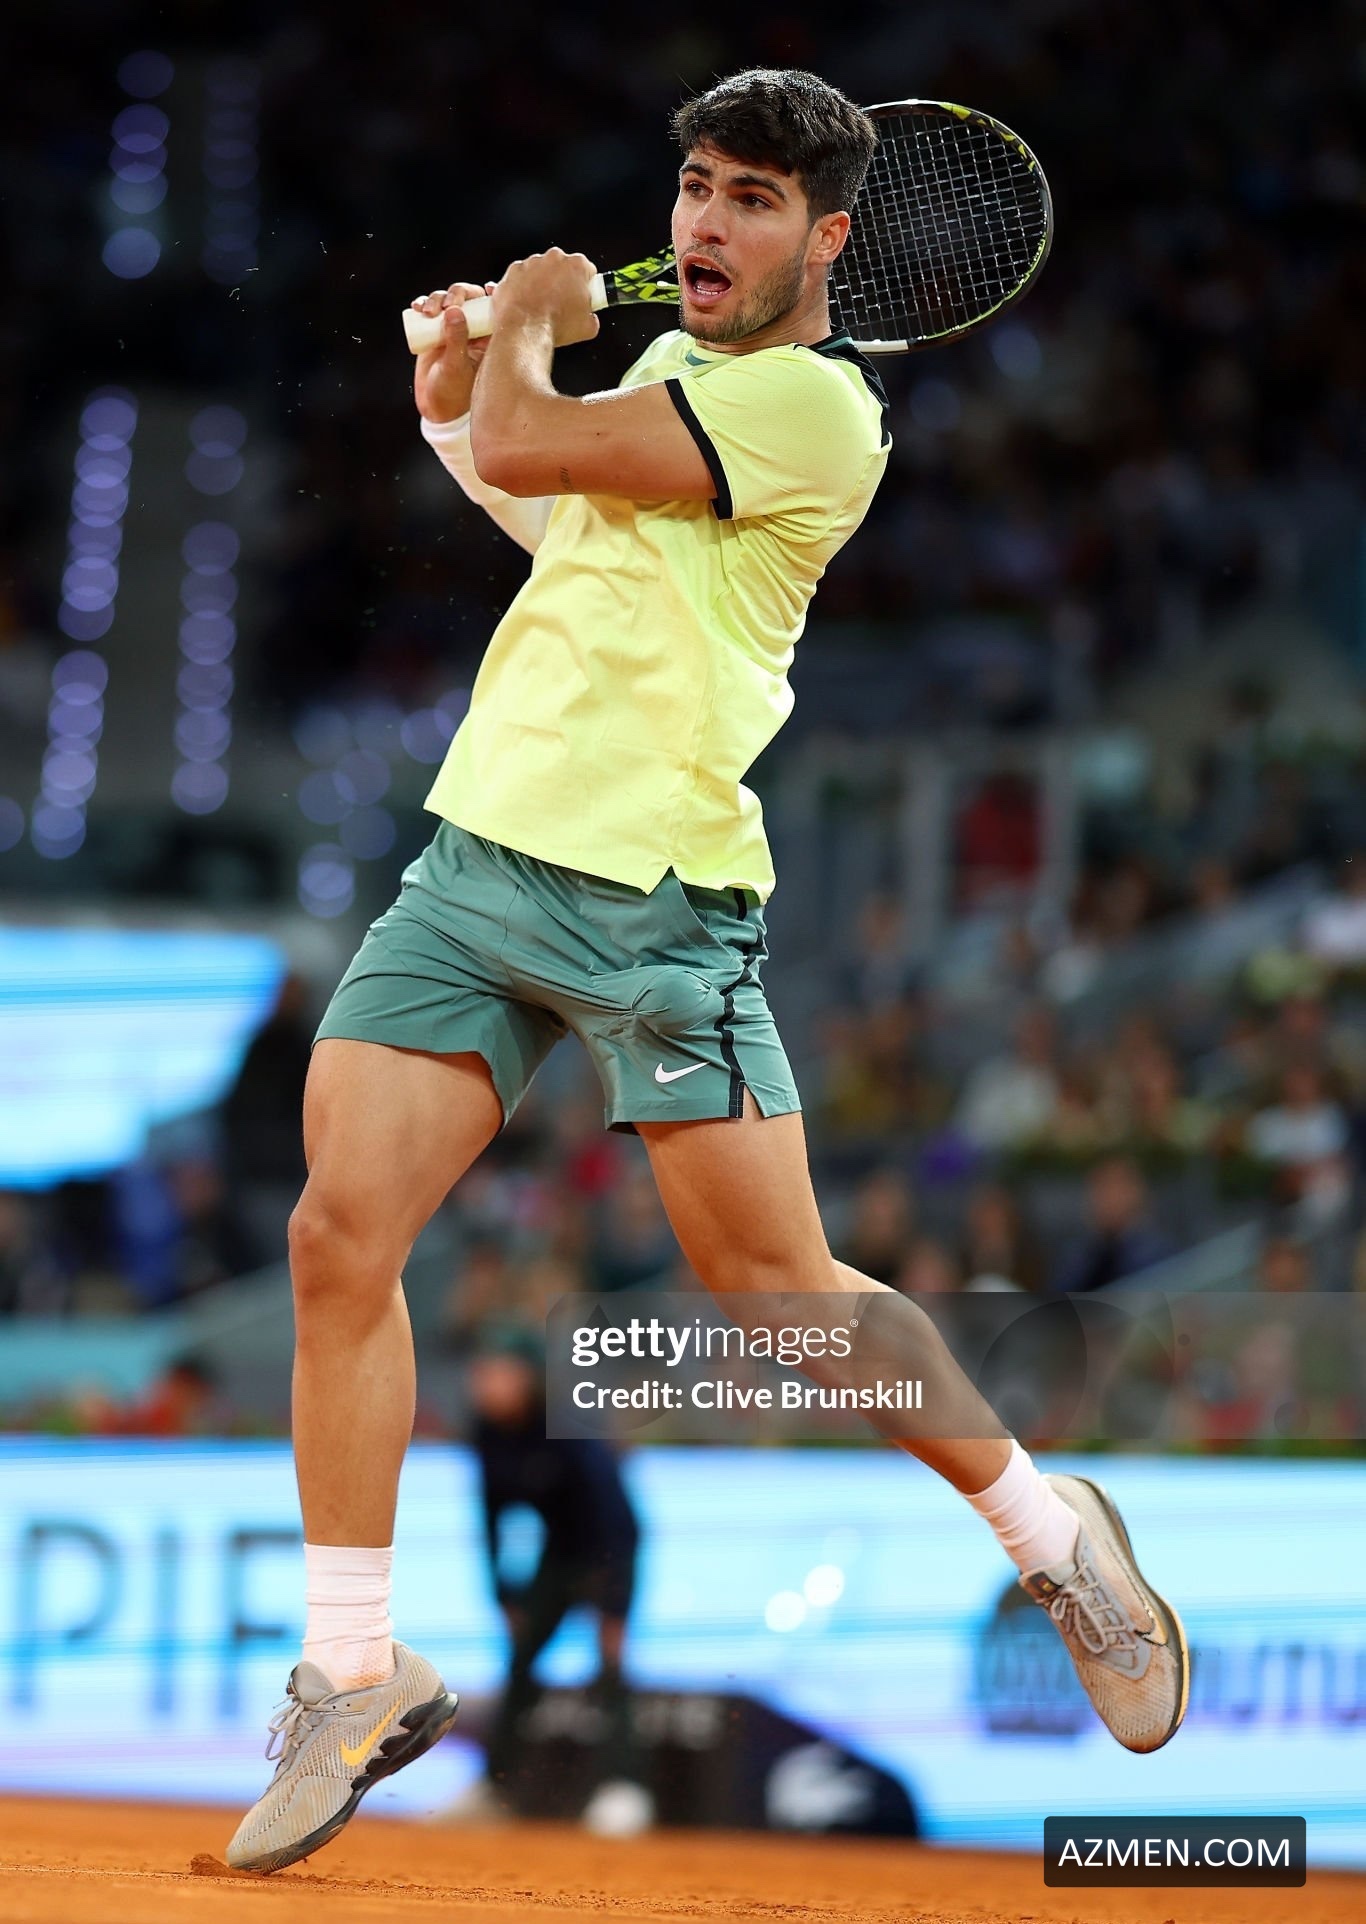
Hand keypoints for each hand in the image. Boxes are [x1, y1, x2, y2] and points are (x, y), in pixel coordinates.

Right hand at [412, 281, 495, 423]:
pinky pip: (427, 309)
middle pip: (467, 297)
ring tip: (427, 312)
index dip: (490, 292)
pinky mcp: (433, 329)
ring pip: (446, 300)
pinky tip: (417, 307)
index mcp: (487, 336)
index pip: (491, 306)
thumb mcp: (456, 365)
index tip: (485, 288)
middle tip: (448, 305)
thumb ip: (456, 339)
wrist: (434, 405)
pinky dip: (421, 304)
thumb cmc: (453, 390)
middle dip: (457, 294)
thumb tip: (454, 310)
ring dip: (436, 298)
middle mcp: (471, 328)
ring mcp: (451, 327)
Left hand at [489, 248, 599, 347]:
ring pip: (540, 271)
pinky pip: (521, 278)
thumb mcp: (588, 328)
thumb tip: (589, 319)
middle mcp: (554, 258)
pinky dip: (522, 289)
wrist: (524, 331)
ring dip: (542, 285)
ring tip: (541, 308)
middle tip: (562, 304)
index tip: (582, 295)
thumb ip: (592, 316)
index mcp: (576, 266)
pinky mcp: (513, 271)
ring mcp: (531, 263)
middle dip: (563, 282)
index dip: (586, 284)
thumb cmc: (554, 326)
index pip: (588, 269)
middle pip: (562, 267)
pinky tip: (526, 306)